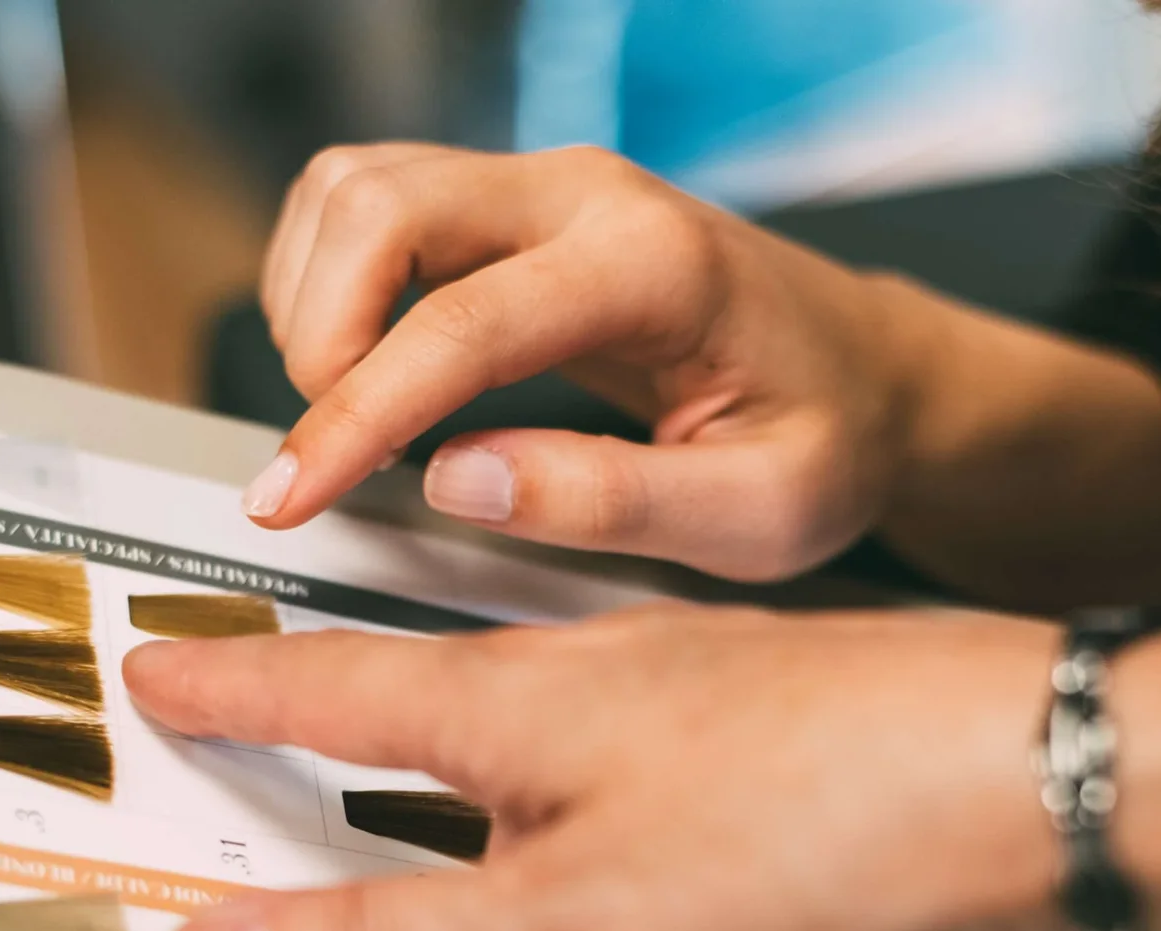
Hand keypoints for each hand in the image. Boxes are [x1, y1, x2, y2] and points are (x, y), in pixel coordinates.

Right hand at [122, 605, 1075, 930]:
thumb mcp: (561, 925)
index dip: (230, 690)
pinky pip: (693, 907)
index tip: (159, 665)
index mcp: (520, 711)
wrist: (1055, 790)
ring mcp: (706, 742)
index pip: (328, 690)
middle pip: (476, 847)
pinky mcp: (794, 788)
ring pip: (594, 894)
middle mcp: (606, 703)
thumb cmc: (826, 816)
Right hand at [245, 143, 917, 580]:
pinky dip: (331, 284)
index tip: (288, 497)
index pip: (459, 325)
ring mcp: (544, 188)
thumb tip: (458, 482)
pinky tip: (371, 371)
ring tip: (355, 418)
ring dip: (314, 305)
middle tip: (327, 457)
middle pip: (377, 204)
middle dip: (314, 336)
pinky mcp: (510, 206)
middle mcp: (588, 196)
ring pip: (356, 189)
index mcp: (654, 267)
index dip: (352, 416)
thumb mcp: (757, 513)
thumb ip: (611, 501)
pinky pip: (372, 205)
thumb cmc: (828, 441)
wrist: (872, 375)